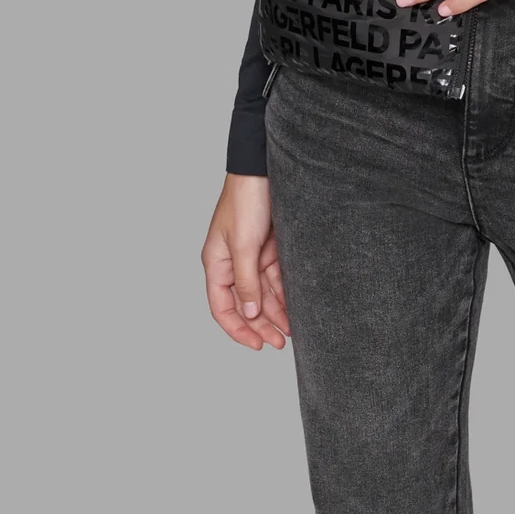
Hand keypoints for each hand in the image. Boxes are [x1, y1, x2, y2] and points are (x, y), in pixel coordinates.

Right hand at [202, 173, 291, 350]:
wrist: (266, 168)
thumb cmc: (246, 199)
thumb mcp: (243, 245)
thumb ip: (246, 282)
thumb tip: (248, 314)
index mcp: (217, 263)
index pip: (222, 308)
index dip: (237, 329)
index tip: (257, 345)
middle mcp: (233, 263)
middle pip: (246, 305)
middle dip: (261, 326)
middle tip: (280, 343)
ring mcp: (253, 256)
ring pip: (264, 294)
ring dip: (277, 313)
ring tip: (293, 332)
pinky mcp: (271, 248)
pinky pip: (278, 279)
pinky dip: (286, 294)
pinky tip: (297, 308)